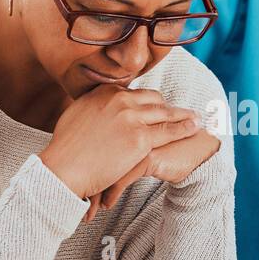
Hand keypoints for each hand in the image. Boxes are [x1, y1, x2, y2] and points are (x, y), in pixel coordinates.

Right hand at [39, 85, 202, 204]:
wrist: (63, 167)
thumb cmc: (66, 149)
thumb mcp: (77, 115)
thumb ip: (94, 107)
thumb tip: (99, 107)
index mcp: (105, 92)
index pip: (135, 92)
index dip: (148, 101)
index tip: (157, 105)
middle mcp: (120, 99)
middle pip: (153, 99)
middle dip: (167, 106)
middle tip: (180, 113)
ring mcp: (132, 117)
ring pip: (165, 113)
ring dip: (183, 115)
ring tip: (196, 118)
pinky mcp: (140, 138)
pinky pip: (169, 131)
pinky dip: (184, 128)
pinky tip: (195, 127)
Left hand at [81, 128, 221, 221]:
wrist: (195, 149)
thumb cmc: (164, 146)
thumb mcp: (135, 141)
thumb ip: (115, 141)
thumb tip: (88, 156)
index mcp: (119, 116)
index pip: (90, 141)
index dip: (77, 162)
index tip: (70, 182)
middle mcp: (125, 124)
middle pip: (94, 154)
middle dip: (83, 180)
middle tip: (75, 197)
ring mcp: (135, 139)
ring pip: (106, 168)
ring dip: (96, 191)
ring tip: (90, 207)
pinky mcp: (147, 156)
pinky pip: (122, 179)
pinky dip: (112, 194)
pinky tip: (107, 205)